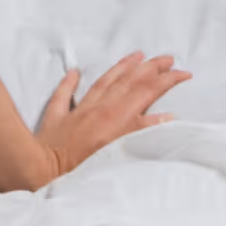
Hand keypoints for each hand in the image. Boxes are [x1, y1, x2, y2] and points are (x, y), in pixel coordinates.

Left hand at [26, 50, 191, 186]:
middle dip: (151, 67)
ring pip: (104, 81)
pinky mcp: (57, 116)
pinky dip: (70, 82)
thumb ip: (141, 132)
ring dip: (122, 67)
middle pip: (129, 80)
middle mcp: (100, 107)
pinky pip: (64, 94)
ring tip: (137, 55)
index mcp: (116, 116)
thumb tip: (166, 116)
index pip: (147, 91)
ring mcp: (78, 109)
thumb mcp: (119, 152)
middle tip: (168, 57)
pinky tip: (74, 72)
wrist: (42, 170)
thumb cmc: (80, 168)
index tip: (183, 73)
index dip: (167, 80)